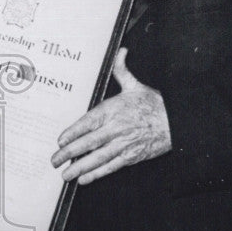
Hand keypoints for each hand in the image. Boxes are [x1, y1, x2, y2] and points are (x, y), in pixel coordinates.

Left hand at [50, 48, 171, 184]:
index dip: (71, 133)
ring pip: (97, 158)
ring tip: (65, 174)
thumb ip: (121, 69)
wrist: (177, 122)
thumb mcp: (135, 85)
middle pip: (88, 143)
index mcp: (112, 110)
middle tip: (54, 160)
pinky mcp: (132, 157)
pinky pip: (111, 167)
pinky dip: (97, 174)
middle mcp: (116, 129)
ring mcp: (123, 145)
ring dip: (79, 167)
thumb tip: (120, 51)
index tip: (59, 140)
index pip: (87, 123)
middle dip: (68, 153)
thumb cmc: (154, 104)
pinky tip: (84, 179)